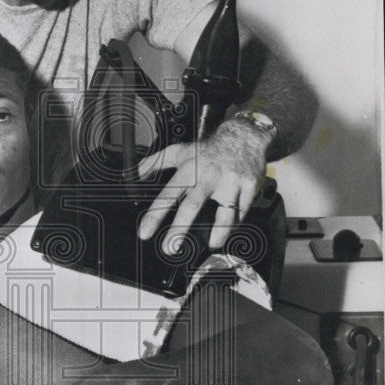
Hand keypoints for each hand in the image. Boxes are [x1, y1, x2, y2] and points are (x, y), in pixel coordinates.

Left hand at [137, 118, 268, 251]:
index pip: (168, 194)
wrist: (243, 136)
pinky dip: (234, 226)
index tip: (145, 233)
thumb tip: (135, 175)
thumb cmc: (207, 150)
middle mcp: (208, 177)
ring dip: (218, 232)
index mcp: (189, 170)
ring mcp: (230, 183)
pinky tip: (227, 234)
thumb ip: (155, 162)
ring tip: (212, 246)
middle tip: (170, 248)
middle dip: (179, 229)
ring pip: (225, 212)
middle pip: (192, 205)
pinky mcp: (249, 188)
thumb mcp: (179, 151)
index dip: (155, 214)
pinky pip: (242, 212)